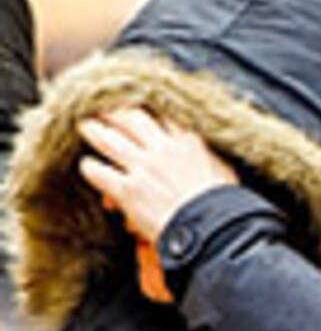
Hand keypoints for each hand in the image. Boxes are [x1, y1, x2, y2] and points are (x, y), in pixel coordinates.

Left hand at [78, 107, 237, 243]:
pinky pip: (99, 172)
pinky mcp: (128, 191)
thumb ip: (211, 156)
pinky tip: (87, 166)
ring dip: (94, 131)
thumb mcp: (225, 170)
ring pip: (109, 140)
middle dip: (114, 111)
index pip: (162, 114)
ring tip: (85, 125)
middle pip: (130, 119)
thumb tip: (210, 152)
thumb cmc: (225, 204)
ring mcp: (144, 168)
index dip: (147, 106)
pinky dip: (90, 167)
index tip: (137, 103)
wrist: (213, 228)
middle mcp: (163, 149)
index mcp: (189, 142)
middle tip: (100, 106)